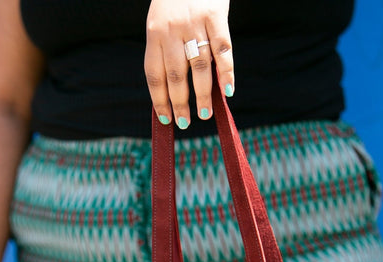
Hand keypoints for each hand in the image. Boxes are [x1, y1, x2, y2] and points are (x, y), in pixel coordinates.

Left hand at [145, 0, 232, 128]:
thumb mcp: (161, 21)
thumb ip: (166, 51)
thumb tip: (176, 91)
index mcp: (154, 33)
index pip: (154, 75)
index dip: (160, 101)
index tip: (166, 120)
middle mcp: (172, 30)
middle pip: (176, 76)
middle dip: (180, 104)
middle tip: (185, 123)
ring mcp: (195, 23)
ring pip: (199, 67)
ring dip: (203, 95)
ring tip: (205, 114)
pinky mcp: (216, 16)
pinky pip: (222, 50)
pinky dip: (227, 73)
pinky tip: (228, 91)